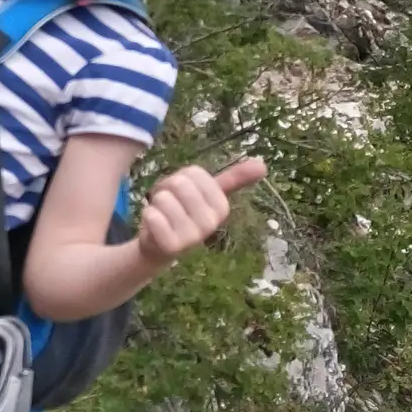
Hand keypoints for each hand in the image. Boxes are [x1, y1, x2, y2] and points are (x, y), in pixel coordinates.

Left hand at [136, 157, 268, 265]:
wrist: (158, 246)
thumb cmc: (182, 212)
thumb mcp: (205, 193)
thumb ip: (233, 179)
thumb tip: (264, 164)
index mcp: (221, 207)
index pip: (194, 173)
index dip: (180, 177)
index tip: (181, 194)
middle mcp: (211, 224)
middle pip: (179, 184)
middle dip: (165, 189)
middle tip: (167, 205)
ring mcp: (192, 238)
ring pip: (164, 199)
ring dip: (155, 204)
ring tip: (160, 215)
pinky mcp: (171, 247)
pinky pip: (152, 216)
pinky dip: (147, 215)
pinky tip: (153, 226)